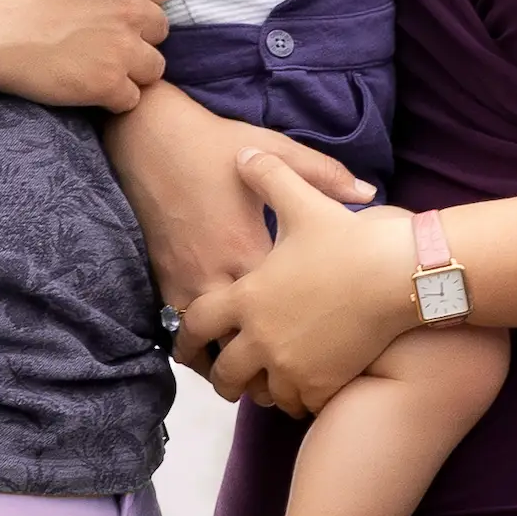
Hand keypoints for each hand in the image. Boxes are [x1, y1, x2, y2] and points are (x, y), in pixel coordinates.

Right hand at [0, 0, 175, 110]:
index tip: (118, 7)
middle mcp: (132, 9)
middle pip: (160, 30)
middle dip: (137, 36)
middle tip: (103, 41)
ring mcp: (122, 50)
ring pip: (153, 68)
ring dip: (131, 70)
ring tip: (98, 68)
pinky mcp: (105, 85)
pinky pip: (130, 100)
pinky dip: (113, 99)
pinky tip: (87, 89)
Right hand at [103, 85, 370, 371]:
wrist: (148, 138)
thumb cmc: (213, 144)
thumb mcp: (272, 149)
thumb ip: (321, 174)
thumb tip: (368, 191)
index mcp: (248, 248)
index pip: (284, 307)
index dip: (306, 330)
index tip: (328, 340)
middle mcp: (215, 274)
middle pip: (243, 340)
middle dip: (265, 363)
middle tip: (290, 378)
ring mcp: (184, 281)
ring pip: (206, 345)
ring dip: (227, 362)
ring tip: (251, 375)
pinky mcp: (162, 280)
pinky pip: (179, 329)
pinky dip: (197, 346)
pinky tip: (214, 351)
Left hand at [187, 151, 426, 415]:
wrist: (398, 276)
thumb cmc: (349, 238)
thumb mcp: (304, 201)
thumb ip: (269, 176)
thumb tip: (243, 155)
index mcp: (248, 297)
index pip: (197, 324)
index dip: (186, 337)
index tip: (188, 345)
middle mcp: (262, 338)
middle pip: (224, 373)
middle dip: (222, 377)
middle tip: (228, 377)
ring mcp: (291, 366)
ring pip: (261, 394)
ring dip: (261, 390)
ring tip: (267, 385)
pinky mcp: (322, 384)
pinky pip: (298, 404)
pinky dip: (297, 399)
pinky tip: (303, 388)